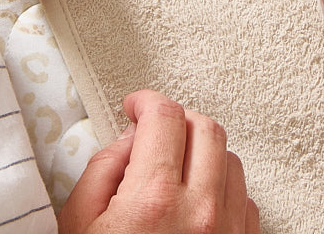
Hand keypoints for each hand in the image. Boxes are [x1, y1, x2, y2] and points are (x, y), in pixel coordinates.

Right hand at [58, 91, 259, 233]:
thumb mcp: (78, 225)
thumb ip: (103, 168)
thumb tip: (131, 140)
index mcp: (153, 200)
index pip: (166, 116)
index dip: (146, 102)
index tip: (135, 107)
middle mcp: (199, 213)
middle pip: (206, 129)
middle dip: (177, 122)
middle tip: (154, 134)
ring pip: (231, 161)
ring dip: (203, 154)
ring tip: (175, 172)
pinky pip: (246, 201)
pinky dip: (222, 191)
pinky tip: (195, 205)